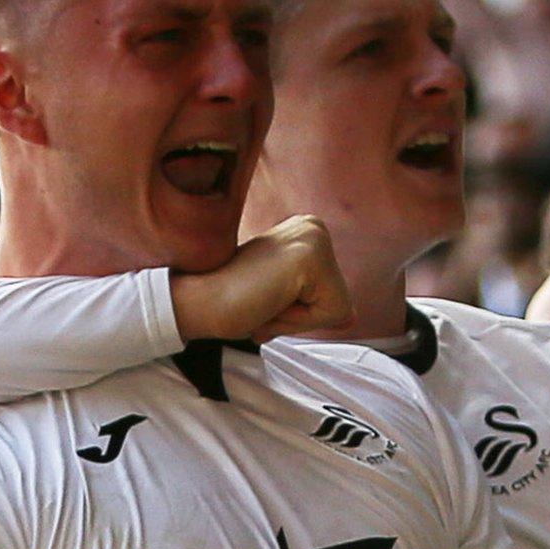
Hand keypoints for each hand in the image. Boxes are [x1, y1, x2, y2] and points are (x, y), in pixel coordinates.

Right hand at [171, 215, 351, 342]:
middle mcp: (315, 227)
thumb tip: (353, 317)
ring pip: (338, 308)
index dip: (301, 312)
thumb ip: (318, 303)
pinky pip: (331, 313)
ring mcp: (314, 239)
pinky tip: (267, 300)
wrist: (196, 302)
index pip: (335, 293)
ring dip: (298, 319)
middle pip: (340, 299)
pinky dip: (298, 320)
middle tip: (262, 300)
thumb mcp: (285, 303)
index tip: (266, 297)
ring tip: (263, 300)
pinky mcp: (310, 258)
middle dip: (302, 316)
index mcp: (308, 232)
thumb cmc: (232, 303)